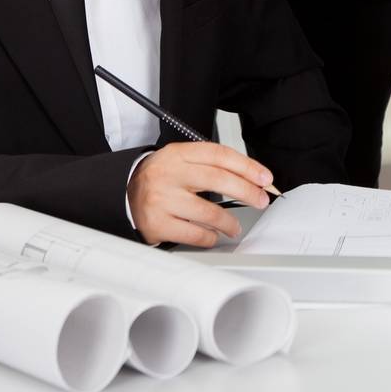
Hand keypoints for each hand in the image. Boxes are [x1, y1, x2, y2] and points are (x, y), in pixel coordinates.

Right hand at [127, 142, 272, 246]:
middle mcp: (169, 174)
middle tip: (261, 200)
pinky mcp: (158, 224)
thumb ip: (213, 165)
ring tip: (235, 226)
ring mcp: (162, 200)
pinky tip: (213, 235)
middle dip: (246, 191)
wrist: (125, 192)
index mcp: (179, 154)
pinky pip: (194, 234)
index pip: (219, 155)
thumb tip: (252, 180)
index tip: (265, 178)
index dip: (247, 166)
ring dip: (229, 222)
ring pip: (209, 212)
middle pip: (218, 179)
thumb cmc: (162, 177)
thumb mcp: (182, 160)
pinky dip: (209, 237)